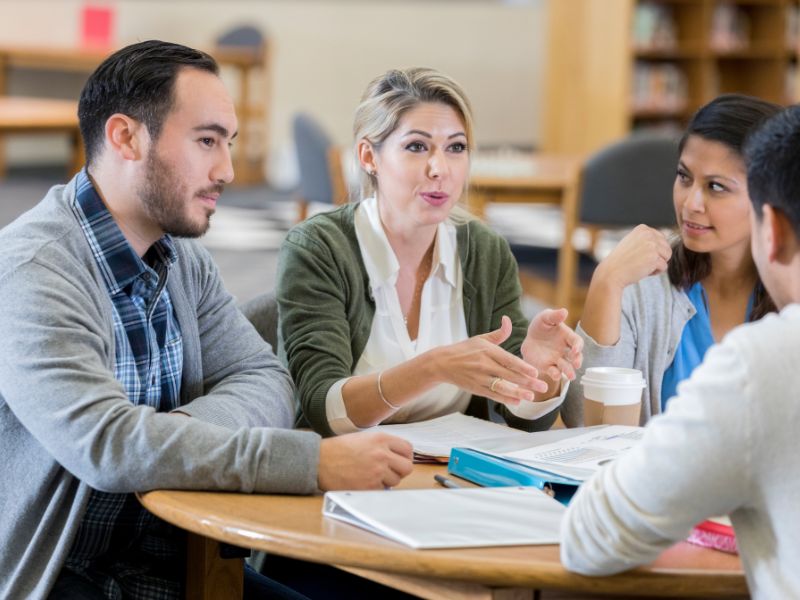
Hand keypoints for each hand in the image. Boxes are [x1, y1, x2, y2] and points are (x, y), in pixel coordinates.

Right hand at [317, 432, 412, 489]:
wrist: (320, 461)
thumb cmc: (339, 449)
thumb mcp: (364, 438)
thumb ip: (383, 444)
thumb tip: (398, 456)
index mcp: (381, 439)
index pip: (408, 449)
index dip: (404, 456)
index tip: (399, 460)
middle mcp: (382, 454)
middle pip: (407, 467)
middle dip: (400, 470)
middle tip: (390, 471)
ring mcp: (376, 471)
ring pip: (396, 481)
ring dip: (387, 480)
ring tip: (372, 475)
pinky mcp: (369, 486)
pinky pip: (383, 490)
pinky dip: (376, 488)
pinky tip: (364, 481)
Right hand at [429, 315, 548, 405]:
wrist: (442, 363)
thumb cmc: (464, 349)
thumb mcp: (480, 338)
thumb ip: (499, 333)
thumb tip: (508, 320)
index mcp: (487, 350)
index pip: (508, 360)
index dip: (522, 367)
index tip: (536, 372)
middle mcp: (484, 364)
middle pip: (509, 375)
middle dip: (527, 381)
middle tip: (543, 386)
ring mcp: (479, 377)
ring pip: (501, 387)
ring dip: (517, 392)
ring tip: (531, 396)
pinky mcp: (475, 388)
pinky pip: (492, 394)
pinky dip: (505, 398)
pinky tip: (517, 401)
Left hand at [521, 308, 582, 381]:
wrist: (528, 339)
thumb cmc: (541, 326)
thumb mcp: (545, 318)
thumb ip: (554, 316)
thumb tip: (564, 311)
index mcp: (567, 337)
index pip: (577, 342)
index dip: (578, 346)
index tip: (576, 349)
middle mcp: (565, 350)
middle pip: (575, 357)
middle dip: (577, 360)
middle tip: (577, 364)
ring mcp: (558, 359)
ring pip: (566, 367)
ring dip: (569, 371)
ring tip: (571, 376)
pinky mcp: (548, 367)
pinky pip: (554, 372)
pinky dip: (556, 375)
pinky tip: (556, 375)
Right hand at [594, 225, 671, 290]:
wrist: (611, 272)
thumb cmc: (621, 260)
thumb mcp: (632, 242)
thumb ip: (647, 239)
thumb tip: (664, 241)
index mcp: (643, 228)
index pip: (661, 239)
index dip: (653, 251)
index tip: (639, 254)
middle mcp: (648, 234)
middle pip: (666, 248)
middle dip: (657, 257)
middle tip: (641, 261)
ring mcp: (652, 245)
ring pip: (667, 257)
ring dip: (657, 264)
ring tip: (642, 265)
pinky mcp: (654, 258)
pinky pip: (664, 267)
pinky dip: (655, 272)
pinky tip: (642, 271)